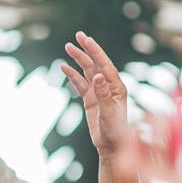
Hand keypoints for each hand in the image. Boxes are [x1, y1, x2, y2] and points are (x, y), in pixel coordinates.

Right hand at [61, 31, 133, 158]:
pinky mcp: (90, 99)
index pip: (105, 64)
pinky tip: (64, 67)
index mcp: (117, 86)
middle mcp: (108, 86)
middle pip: (96, 63)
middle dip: (86, 50)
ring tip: (68, 47)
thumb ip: (103, 94)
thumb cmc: (115, 131)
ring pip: (87, 71)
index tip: (86, 40)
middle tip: (77, 36)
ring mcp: (99, 92)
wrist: (111, 146)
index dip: (96, 51)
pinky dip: (72, 75)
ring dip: (78, 59)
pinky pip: (80, 84)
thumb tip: (97, 76)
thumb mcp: (109, 113)